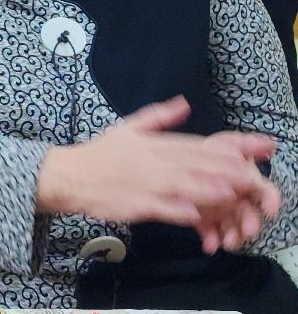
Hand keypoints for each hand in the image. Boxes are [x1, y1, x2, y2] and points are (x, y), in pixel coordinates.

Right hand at [36, 96, 277, 247]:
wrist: (69, 176)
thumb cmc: (100, 154)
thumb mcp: (127, 127)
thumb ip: (158, 117)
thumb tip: (184, 103)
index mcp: (150, 143)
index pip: (189, 145)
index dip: (218, 149)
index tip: (243, 152)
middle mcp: (149, 162)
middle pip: (189, 165)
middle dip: (219, 169)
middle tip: (246, 173)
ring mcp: (143, 184)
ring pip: (179, 186)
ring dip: (204, 188)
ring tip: (229, 191)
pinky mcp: (135, 204)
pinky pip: (160, 208)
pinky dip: (177, 210)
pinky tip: (196, 213)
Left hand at [192, 130, 280, 252]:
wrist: (170, 166)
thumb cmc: (202, 152)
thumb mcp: (221, 145)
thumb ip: (246, 145)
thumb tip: (271, 143)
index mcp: (243, 180)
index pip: (263, 192)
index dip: (269, 200)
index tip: (269, 209)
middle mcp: (235, 198)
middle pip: (249, 214)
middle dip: (251, 224)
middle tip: (248, 231)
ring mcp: (220, 210)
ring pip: (233, 227)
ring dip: (234, 236)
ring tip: (228, 242)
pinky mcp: (203, 220)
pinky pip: (210, 233)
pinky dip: (211, 239)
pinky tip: (209, 245)